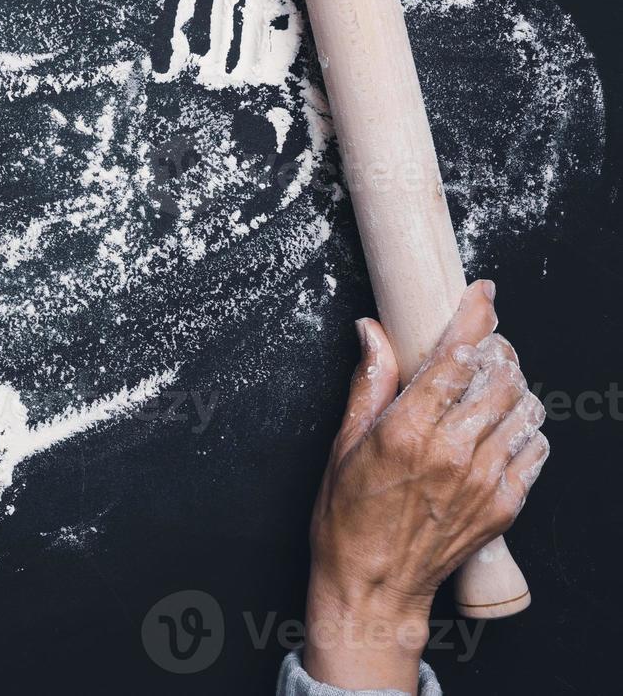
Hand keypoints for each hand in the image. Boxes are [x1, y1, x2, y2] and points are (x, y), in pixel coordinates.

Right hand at [303, 281, 548, 691]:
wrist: (373, 586)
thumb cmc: (348, 518)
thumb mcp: (343, 444)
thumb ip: (368, 383)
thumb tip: (371, 332)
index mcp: (407, 430)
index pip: (457, 355)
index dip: (475, 315)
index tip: (482, 293)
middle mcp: (452, 451)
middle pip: (500, 374)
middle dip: (496, 348)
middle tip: (482, 344)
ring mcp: (484, 480)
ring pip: (525, 408)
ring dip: (514, 386)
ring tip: (493, 385)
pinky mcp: (504, 505)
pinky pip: (536, 450)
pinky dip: (527, 428)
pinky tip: (504, 428)